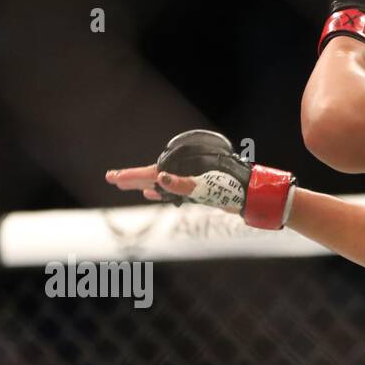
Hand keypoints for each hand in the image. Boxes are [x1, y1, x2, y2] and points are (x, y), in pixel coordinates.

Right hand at [106, 130, 295, 229]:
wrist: (252, 194)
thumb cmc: (231, 189)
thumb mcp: (205, 188)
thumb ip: (180, 185)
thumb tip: (157, 179)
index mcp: (183, 169)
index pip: (150, 174)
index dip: (131, 176)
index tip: (112, 178)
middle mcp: (184, 172)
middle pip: (152, 175)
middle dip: (132, 178)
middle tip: (112, 179)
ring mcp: (190, 180)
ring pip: (160, 182)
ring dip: (144, 184)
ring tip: (126, 185)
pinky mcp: (196, 188)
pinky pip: (172, 189)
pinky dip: (161, 191)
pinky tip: (153, 193)